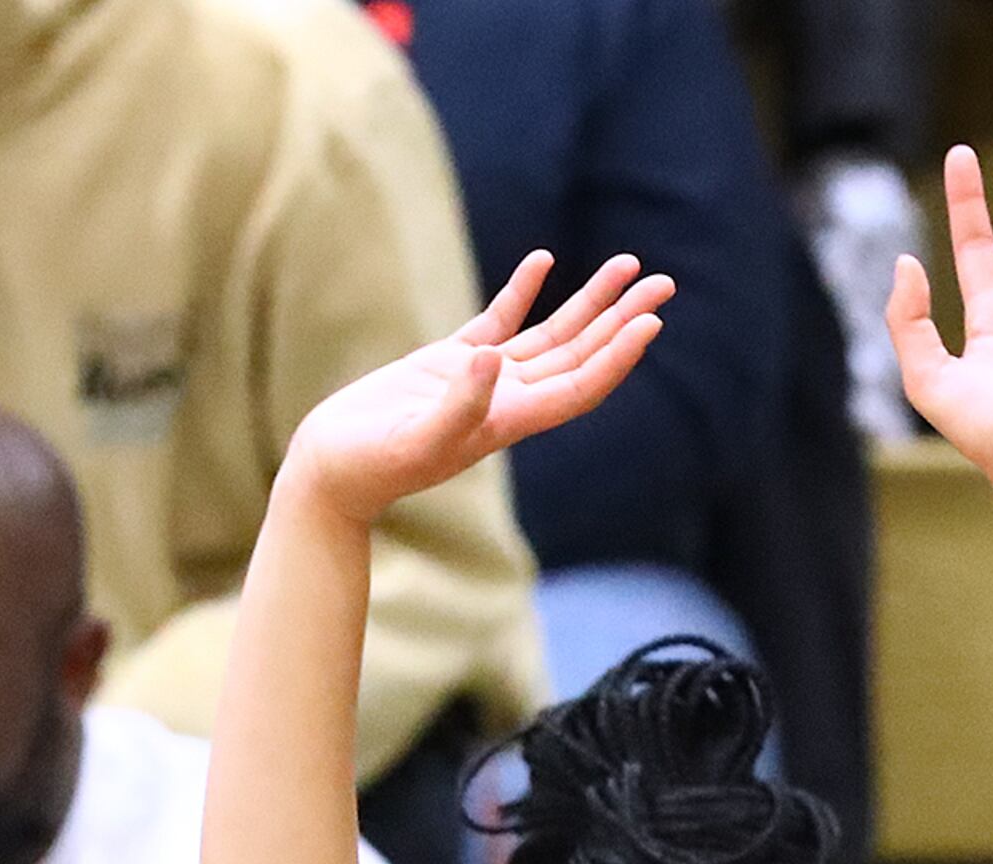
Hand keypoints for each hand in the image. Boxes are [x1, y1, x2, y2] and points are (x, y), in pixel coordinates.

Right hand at [278, 253, 671, 529]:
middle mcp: (505, 400)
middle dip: (622, 318)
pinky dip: (522, 291)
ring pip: (550, 336)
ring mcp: (479, 380)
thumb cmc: (367, 466)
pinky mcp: (447, 364)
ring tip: (628, 266)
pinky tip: (543, 261)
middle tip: (663, 282)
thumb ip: (458, 404)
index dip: (617, 356)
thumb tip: (491, 360)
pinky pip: (498, 322)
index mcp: (506, 422)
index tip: (649, 322)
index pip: (579, 385)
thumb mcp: (414, 439)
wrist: (329, 473)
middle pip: (580, 355)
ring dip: (590, 302)